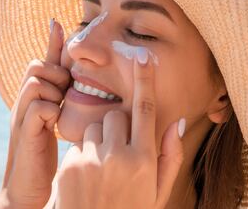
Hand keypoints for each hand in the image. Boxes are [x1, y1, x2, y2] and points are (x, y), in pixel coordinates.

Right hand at [0, 19, 69, 208]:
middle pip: (36, 65)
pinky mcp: (24, 132)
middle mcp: (24, 102)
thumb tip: (73, 83)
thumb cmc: (44, 154)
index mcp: (33, 98)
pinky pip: (38, 105)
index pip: (42, 62)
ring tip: (59, 108)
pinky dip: (50, 110)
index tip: (57, 21)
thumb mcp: (54, 122)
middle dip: (55, 72)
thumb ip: (61, 101)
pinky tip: (55, 124)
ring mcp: (21, 115)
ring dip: (53, 90)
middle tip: (64, 92)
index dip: (51, 42)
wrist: (27, 187)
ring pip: (36, 81)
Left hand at [55, 49, 185, 208]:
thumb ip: (170, 156)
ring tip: (101, 168)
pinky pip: (78, 144)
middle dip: (117, 126)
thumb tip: (178, 122)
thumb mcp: (157, 191)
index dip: (145, 80)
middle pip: (115, 115)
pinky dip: (83, 154)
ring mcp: (92, 160)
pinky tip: (86, 177)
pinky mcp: (69, 165)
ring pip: (94, 127)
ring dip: (99, 140)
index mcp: (144, 160)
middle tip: (118, 152)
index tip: (143, 56)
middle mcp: (118, 156)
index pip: (146, 110)